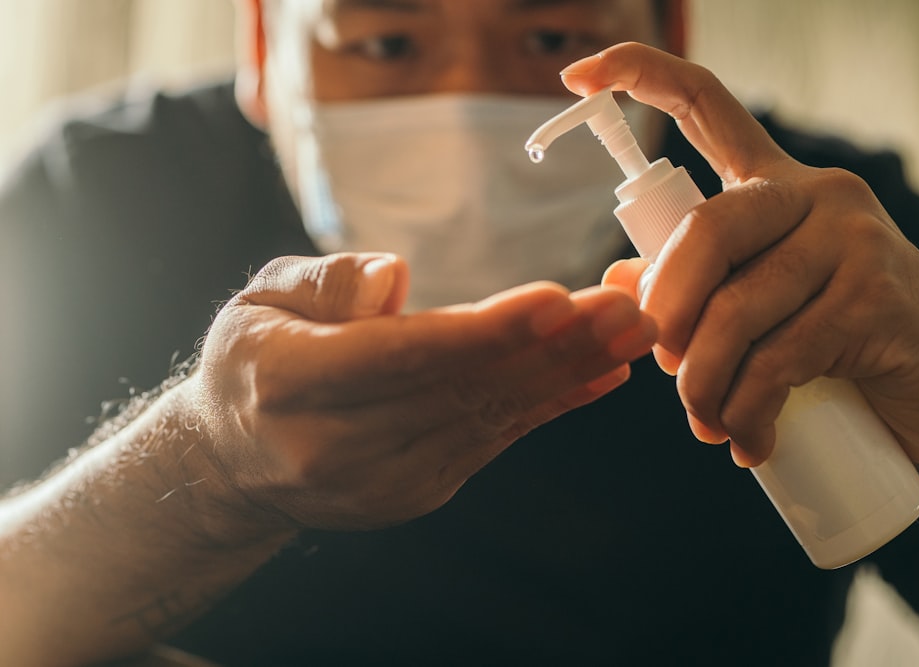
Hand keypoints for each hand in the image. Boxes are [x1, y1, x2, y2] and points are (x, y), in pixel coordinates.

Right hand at [188, 252, 655, 530]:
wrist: (240, 459)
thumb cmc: (253, 362)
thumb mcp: (258, 300)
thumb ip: (323, 283)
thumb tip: (394, 278)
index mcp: (288, 385)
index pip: (400, 357)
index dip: (484, 332)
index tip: (557, 301)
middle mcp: (338, 445)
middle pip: (462, 390)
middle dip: (555, 348)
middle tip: (627, 308)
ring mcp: (383, 479)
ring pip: (490, 418)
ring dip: (569, 373)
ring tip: (632, 332)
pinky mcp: (418, 491)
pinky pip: (495, 442)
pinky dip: (551, 405)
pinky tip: (602, 373)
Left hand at [563, 42, 918, 472]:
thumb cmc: (840, 341)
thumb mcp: (762, 306)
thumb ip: (697, 287)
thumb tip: (615, 278)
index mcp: (774, 187)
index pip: (707, 107)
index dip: (641, 78)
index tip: (577, 73)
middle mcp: (815, 196)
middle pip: (706, 231)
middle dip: (664, 311)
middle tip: (662, 367)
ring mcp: (853, 242)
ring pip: (738, 310)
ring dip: (702, 385)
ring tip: (707, 425)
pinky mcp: (877, 298)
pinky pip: (780, 359)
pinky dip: (747, 411)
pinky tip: (747, 442)